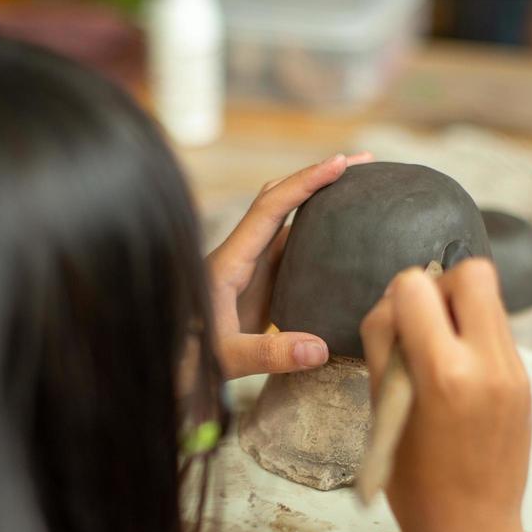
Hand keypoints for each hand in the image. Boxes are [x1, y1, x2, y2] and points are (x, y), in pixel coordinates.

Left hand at [206, 152, 371, 378]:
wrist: (168, 368)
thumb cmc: (187, 362)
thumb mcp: (225, 359)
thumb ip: (268, 353)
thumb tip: (321, 348)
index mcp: (228, 262)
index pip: (270, 208)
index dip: (305, 182)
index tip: (340, 163)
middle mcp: (241, 257)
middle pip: (280, 201)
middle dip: (317, 177)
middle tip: (361, 162)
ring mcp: (251, 270)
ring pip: (289, 225)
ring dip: (322, 205)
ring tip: (362, 193)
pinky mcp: (260, 287)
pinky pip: (294, 253)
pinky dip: (320, 239)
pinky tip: (346, 240)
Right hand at [359, 258, 531, 531]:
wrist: (472, 528)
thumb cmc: (413, 481)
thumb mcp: (381, 411)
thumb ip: (386, 348)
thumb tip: (395, 303)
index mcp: (442, 373)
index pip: (416, 285)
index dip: (397, 298)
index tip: (393, 330)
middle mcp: (487, 363)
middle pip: (473, 272)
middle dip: (442, 286)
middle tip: (424, 324)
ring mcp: (513, 372)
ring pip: (491, 297)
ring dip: (461, 309)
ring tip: (440, 349)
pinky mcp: (526, 382)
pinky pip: (499, 332)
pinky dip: (475, 336)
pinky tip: (458, 375)